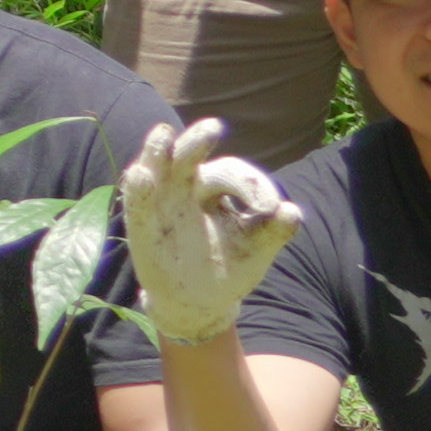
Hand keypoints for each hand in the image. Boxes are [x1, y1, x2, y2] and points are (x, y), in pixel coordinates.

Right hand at [112, 121, 297, 357]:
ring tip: (163, 134)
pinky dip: (138, 187)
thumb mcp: (256, 249)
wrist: (199, 303)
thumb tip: (293, 210)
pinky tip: (142, 175)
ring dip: (158, 151)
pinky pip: (138, 201)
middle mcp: (185, 186)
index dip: (252, 184)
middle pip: (188, 154)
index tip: (271, 209)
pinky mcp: (142, 223)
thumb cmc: (230, 266)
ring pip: (157, 167)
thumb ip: (274, 231)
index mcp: (216, 188)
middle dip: (198, 140)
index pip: (231, 172)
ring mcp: (160, 202)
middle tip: (214, 127)